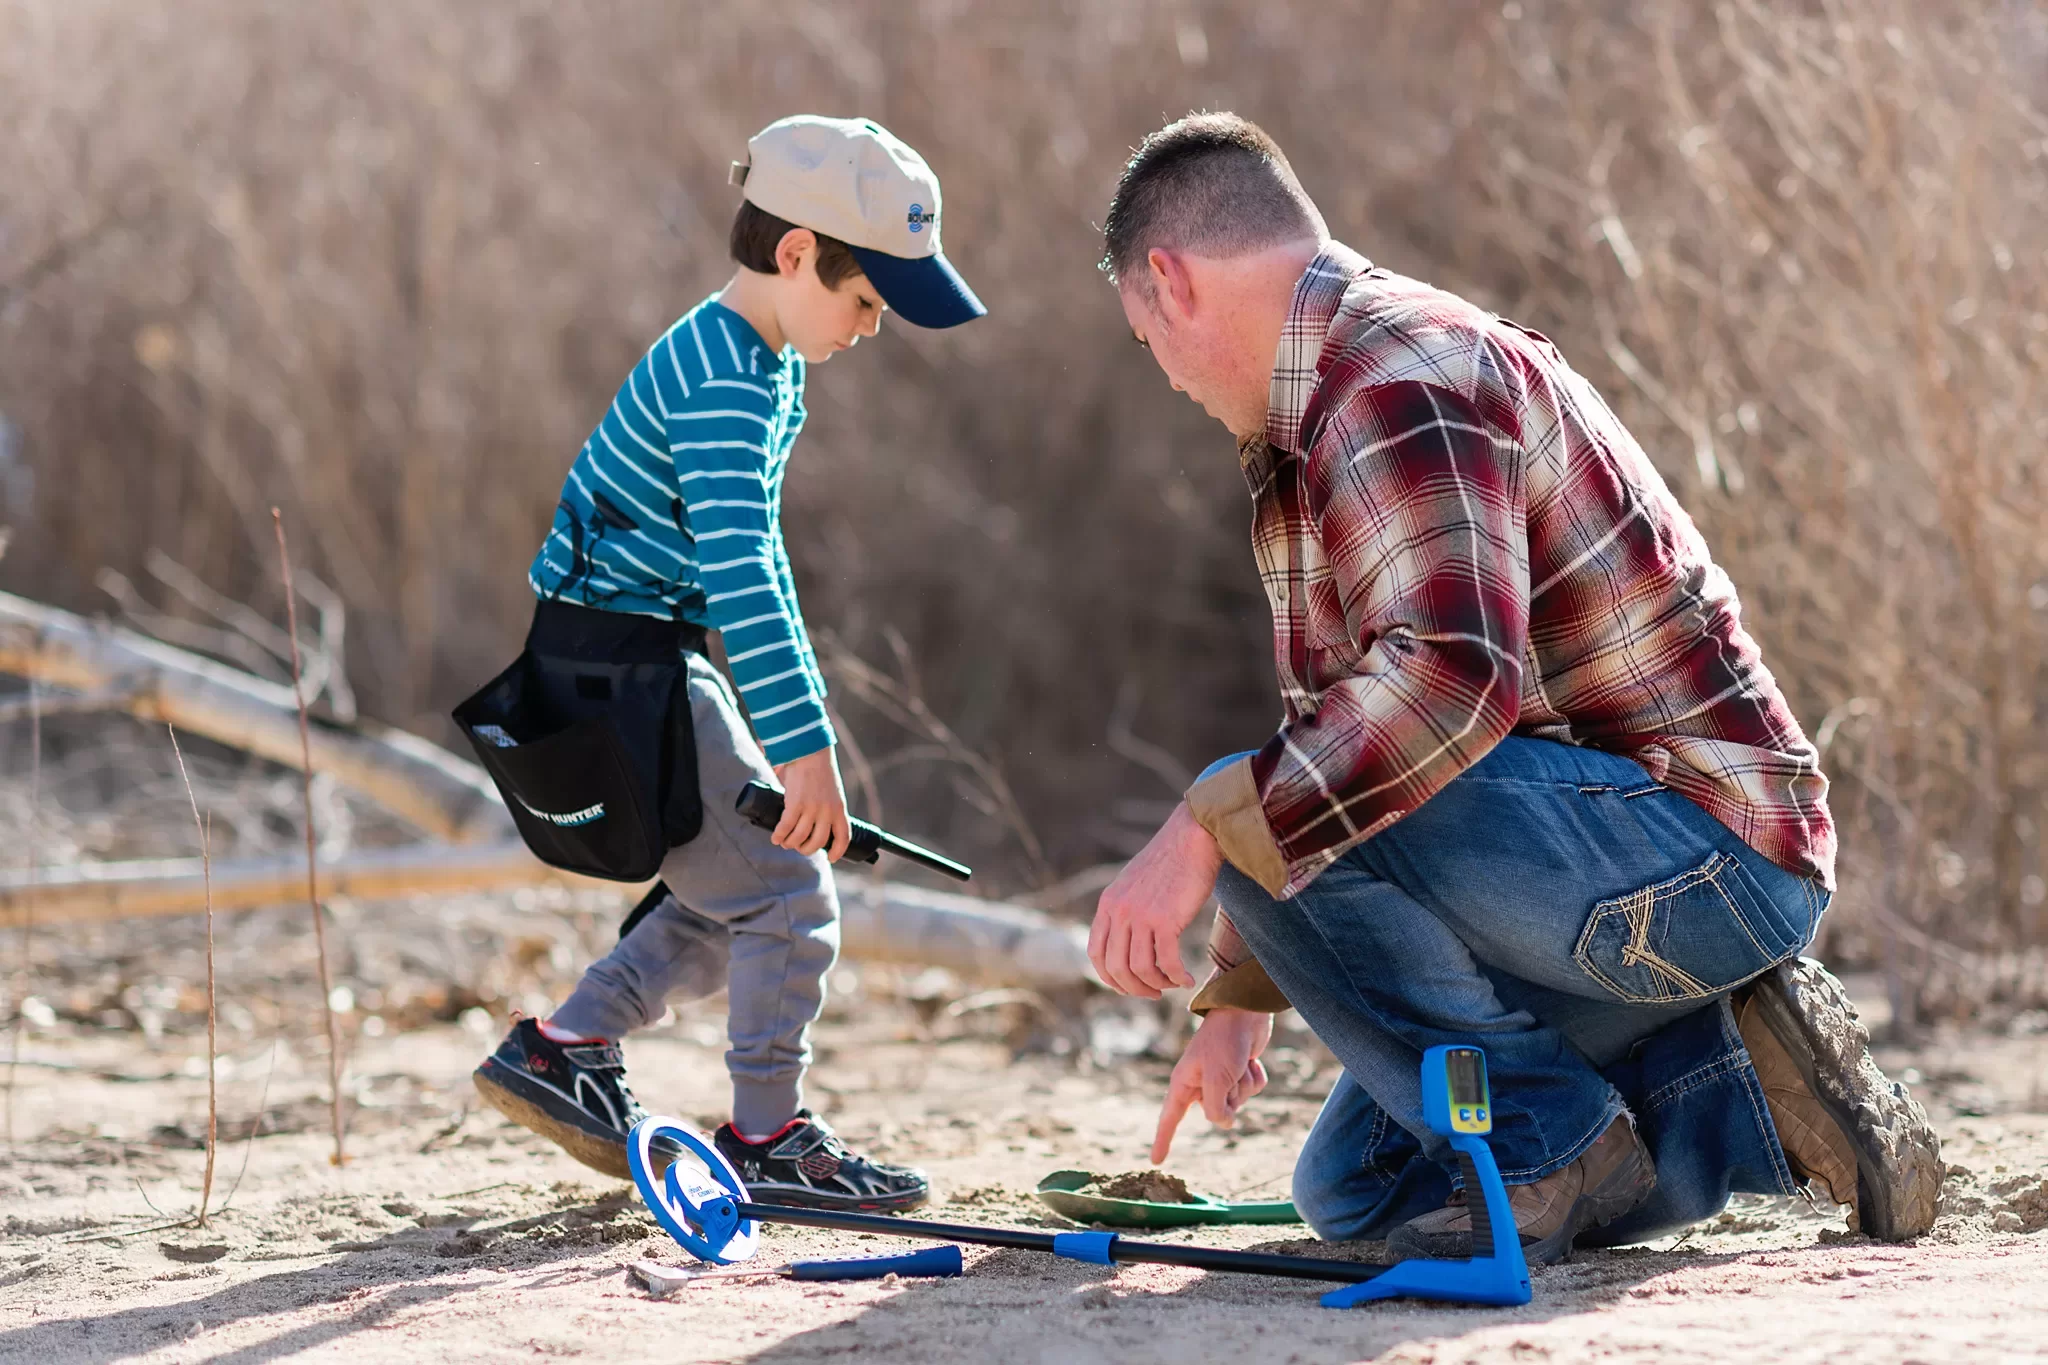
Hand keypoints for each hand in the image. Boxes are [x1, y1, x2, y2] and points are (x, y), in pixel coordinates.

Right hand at [769, 748, 850, 860]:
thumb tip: (812, 821)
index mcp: (839, 809)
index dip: (838, 851)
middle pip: (817, 842)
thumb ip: (825, 806)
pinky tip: (775, 838)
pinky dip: (779, 835)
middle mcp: (827, 812)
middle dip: (806, 849)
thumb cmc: (819, 768)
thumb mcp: (830, 791)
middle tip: (798, 847)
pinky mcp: (795, 804)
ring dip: (790, 843)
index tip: (831, 858)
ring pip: (799, 837)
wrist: (810, 751)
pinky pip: (786, 827)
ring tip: (784, 842)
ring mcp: (811, 809)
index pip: (843, 837)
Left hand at [1087, 801, 1222, 997]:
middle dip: (1133, 988)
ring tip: (1172, 984)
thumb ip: (1126, 909)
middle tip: (1153, 992)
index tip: (1128, 986)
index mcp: (1108, 904)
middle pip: (1115, 967)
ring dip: (1156, 985)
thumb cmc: (1170, 862)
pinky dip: (1176, 977)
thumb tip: (1129, 941)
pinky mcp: (1165, 919)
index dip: (1108, 977)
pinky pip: (1166, 962)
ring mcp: (1140, 915)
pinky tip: (1187, 979)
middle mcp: (1119, 911)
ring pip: (1139, 969)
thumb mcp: (1135, 885)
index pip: (1095, 953)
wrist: (1192, 837)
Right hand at [1152, 1007, 1272, 1163]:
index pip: (1170, 1118)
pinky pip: (1252, 1089)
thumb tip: (1226, 1122)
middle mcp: (1200, 1083)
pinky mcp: (1239, 1071)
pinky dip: (1255, 1076)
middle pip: (1217, 1112)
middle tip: (1231, 1070)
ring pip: (1238, 1101)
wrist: (1244, 1012)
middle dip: (1230, 1096)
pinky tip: (1252, 1060)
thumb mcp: (1217, 1079)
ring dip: (1244, 1084)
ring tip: (1240, 1062)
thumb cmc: (1224, 1042)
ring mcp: (1221, 1078)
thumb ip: (1216, 1109)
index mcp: (1185, 1082)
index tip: (1157, 1161)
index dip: (1163, 1140)